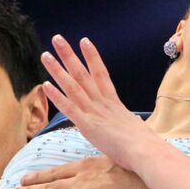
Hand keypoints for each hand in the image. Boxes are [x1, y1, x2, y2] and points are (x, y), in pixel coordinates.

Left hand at [40, 35, 149, 169]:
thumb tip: (127, 123)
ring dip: (58, 70)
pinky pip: (69, 108)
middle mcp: (102, 102)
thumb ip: (122, 121)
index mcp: (113, 101)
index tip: (84, 41)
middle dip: (69, 55)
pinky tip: (46, 85)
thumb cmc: (141, 144)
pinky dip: (57, 96)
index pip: (101, 73)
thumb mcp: (131, 126)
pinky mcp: (87, 124)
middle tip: (57, 39)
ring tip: (45, 54)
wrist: (144, 150)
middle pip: (82, 74)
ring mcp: (93, 111)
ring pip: (72, 86)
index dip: (92, 57)